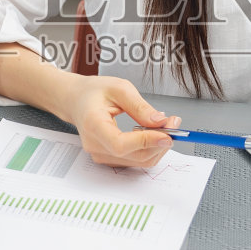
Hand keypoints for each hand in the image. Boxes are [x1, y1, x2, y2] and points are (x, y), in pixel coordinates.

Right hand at [62, 75, 179, 166]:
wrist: (76, 100)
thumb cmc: (94, 92)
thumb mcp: (119, 88)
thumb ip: (140, 107)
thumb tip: (160, 122)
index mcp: (93, 125)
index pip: (120, 144)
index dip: (146, 142)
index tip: (167, 134)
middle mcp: (95, 145)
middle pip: (133, 156)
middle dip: (159, 142)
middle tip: (174, 123)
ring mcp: (100, 154)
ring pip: (138, 161)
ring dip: (157, 146)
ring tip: (166, 125)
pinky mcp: (109, 157)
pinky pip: (135, 160)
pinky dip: (149, 149)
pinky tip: (154, 133)